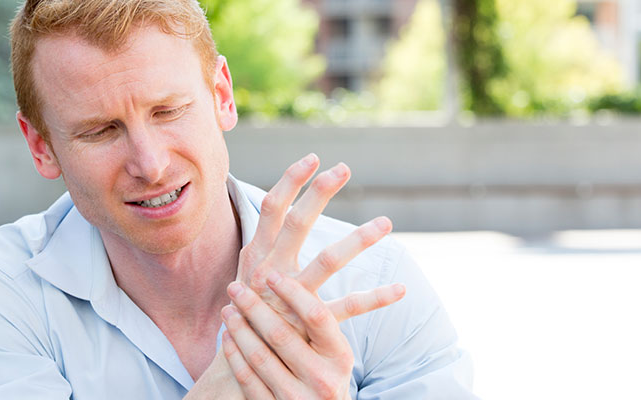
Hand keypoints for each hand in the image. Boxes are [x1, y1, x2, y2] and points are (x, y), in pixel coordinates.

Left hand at [221, 270, 405, 398]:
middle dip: (254, 307)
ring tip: (227, 310)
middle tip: (235, 287)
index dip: (293, 293)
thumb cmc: (327, 375)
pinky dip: (235, 357)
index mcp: (340, 357)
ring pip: (260, 358)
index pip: (316, 317)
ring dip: (239, 330)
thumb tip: (293, 271)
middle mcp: (323, 379)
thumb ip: (320, 323)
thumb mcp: (334, 352)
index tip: (270, 273)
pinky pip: (249, 381)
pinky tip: (227, 339)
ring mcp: (298, 399)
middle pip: (281, 335)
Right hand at [236, 153, 394, 332]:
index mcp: (257, 255)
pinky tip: (401, 289)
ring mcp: (291, 298)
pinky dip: (376, 298)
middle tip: (344, 168)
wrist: (239, 362)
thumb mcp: (247, 272)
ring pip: (327, 261)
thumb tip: (278, 207)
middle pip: (295, 223)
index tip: (313, 158)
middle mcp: (271, 271)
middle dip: (319, 193)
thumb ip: (265, 244)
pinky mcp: (308, 325)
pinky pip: (346, 308)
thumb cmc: (246, 311)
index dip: (290, 181)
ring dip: (358, 239)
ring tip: (386, 222)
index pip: (271, 209)